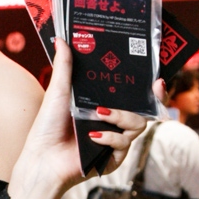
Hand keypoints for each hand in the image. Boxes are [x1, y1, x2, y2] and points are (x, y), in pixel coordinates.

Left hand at [7, 36, 150, 198]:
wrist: (41, 160)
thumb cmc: (47, 128)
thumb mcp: (58, 93)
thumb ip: (65, 67)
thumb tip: (61, 39)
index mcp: (103, 104)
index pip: (133, 94)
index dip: (149, 87)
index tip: (157, 76)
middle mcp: (112, 121)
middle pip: (143, 109)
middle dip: (150, 99)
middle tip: (153, 87)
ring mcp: (114, 140)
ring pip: (137, 125)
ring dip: (122, 117)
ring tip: (101, 112)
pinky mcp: (112, 159)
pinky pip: (123, 145)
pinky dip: (109, 137)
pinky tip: (93, 135)